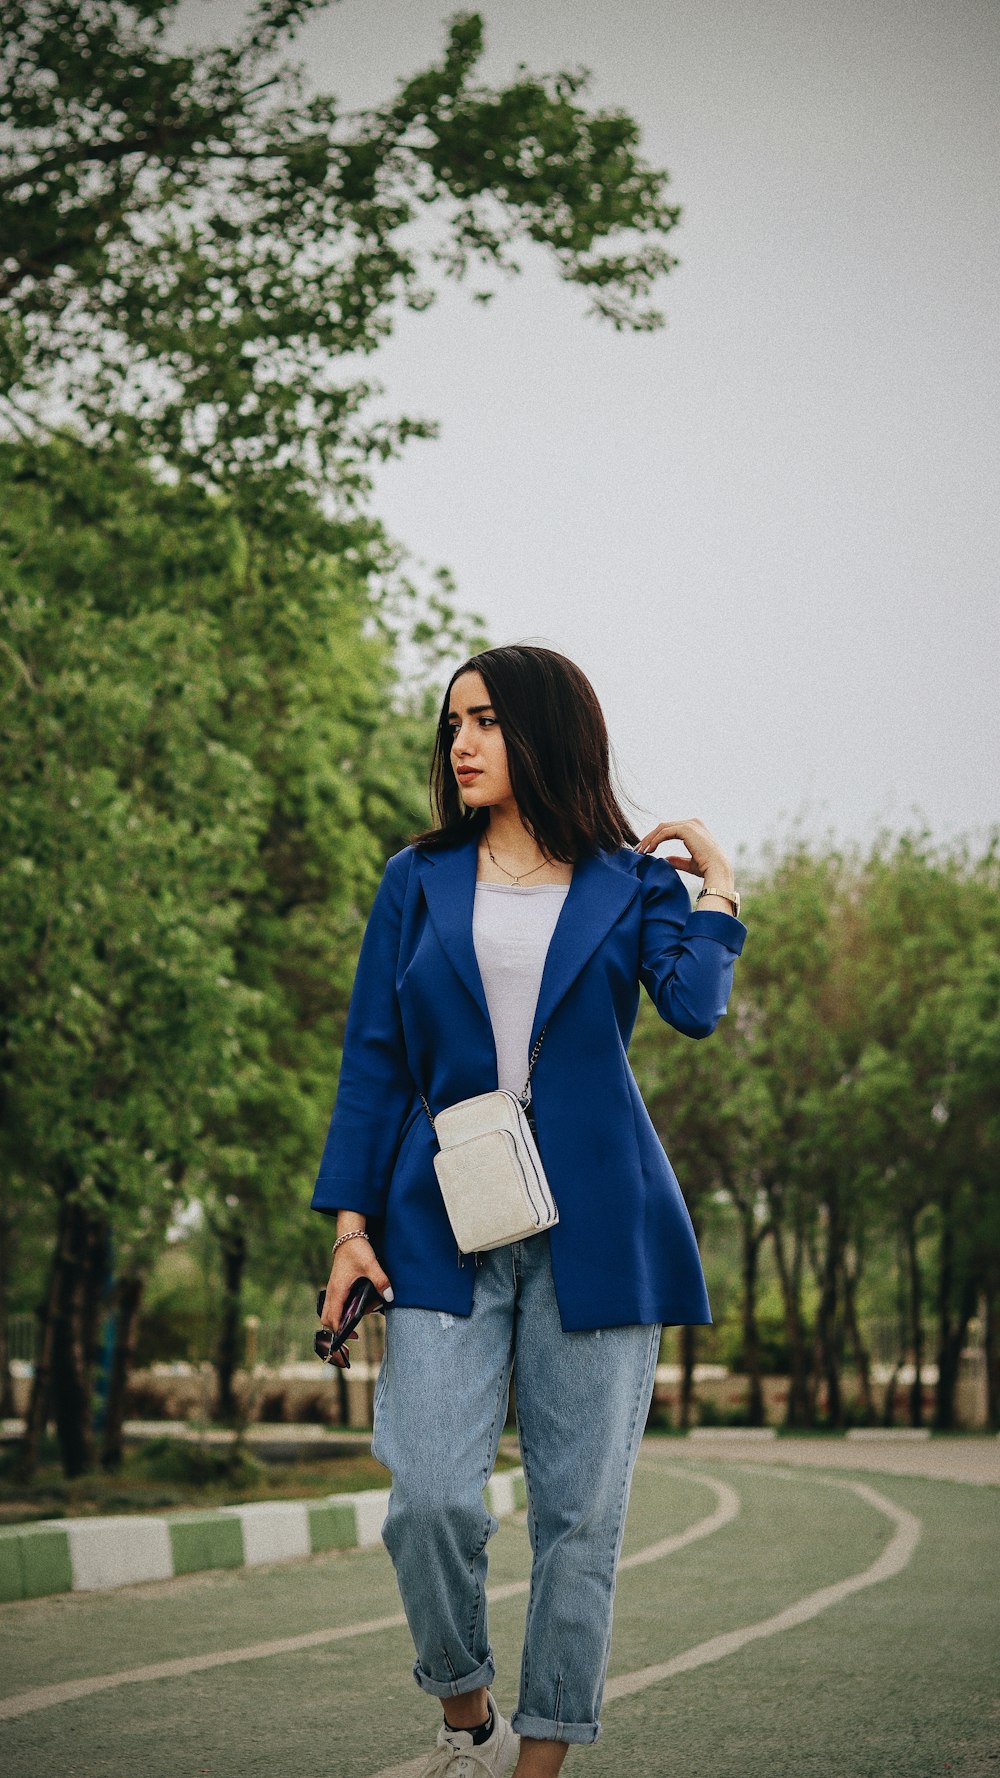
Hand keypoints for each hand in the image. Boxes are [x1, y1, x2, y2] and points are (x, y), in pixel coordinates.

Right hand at [320, 1236, 392, 1369]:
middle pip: (326, 1317)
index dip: (339, 1330)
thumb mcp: (371, 1264)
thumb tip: (390, 1297)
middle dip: (336, 1329)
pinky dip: (341, 1310)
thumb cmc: (358, 1249)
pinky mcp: (337, 1285)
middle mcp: (332, 1291)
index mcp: (338, 1289)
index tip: (350, 1337)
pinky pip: (335, 1303)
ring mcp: (333, 1288)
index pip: (332, 1317)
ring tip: (357, 1322)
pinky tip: (358, 1308)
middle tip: (353, 1335)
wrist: (349, 1234)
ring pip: (329, 1311)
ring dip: (339, 1319)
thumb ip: (381, 1281)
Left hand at [636, 818, 734, 892]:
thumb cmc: (707, 869)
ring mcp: (690, 824)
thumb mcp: (690, 863)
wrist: (717, 870)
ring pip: (662, 828)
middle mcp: (693, 822)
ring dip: (649, 839)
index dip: (655, 838)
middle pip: (664, 827)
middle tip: (638, 849)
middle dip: (649, 838)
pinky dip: (655, 841)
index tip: (645, 850)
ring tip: (641, 851)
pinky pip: (665, 833)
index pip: (669, 830)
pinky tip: (649, 850)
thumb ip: (678, 860)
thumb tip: (666, 859)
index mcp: (695, 828)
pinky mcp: (686, 829)